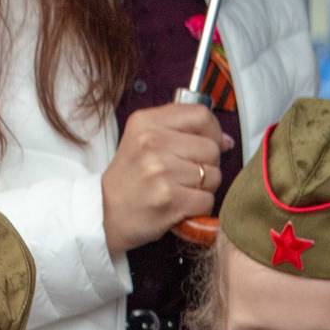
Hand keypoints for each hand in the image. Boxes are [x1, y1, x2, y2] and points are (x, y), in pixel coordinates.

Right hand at [102, 103, 232, 253]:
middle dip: (208, 165)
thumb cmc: (130, 178)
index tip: (208, 144)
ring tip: (181, 190)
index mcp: (146, 122)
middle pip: (211, 148)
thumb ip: (181, 131)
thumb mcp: (143, 140)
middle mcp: (152, 142)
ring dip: (204, 188)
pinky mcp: (170, 199)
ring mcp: (161, 171)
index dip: (213, 131)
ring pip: (213, 175)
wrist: (104, 213)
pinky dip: (199, 207)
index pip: (201, 115)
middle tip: (187, 175)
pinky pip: (207, 200)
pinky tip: (181, 205)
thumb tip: (225, 140)